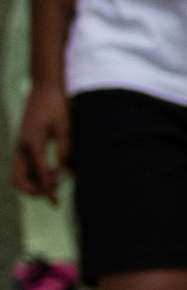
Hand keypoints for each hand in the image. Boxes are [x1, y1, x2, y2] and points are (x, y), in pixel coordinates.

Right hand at [14, 80, 66, 202]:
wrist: (44, 88)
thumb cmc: (56, 105)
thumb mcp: (64, 127)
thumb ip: (65, 150)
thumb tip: (65, 173)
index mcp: (32, 142)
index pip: (38, 172)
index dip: (47, 188)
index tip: (55, 201)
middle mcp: (21, 146)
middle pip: (17, 179)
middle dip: (32, 190)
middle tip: (52, 193)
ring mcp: (20, 146)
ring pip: (18, 174)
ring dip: (32, 183)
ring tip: (53, 181)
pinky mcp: (22, 144)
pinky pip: (22, 166)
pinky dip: (32, 174)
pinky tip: (49, 171)